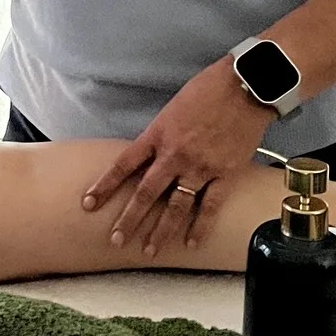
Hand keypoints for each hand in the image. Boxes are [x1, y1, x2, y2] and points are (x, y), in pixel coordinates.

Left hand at [82, 59, 274, 257]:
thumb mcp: (173, 107)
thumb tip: (151, 154)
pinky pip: (210, 206)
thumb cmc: (209, 89)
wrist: (246, 85)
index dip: (105, 186)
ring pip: (175, 206)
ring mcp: (200, 167)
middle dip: (129, 219)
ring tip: (149, 251)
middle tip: (115, 240)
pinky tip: (190, 244)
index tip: (89, 203)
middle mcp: (174, 155)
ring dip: (161, 231)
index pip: (123, 165)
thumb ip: (161, 134)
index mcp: (157, 134)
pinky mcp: (226, 173)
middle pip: (146, 193)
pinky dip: (200, 227)